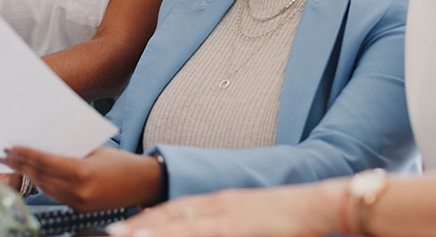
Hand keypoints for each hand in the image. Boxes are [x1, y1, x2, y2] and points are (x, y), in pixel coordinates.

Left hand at [0, 146, 160, 210]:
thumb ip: (71, 150)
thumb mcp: (95, 150)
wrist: (143, 183)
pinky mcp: (80, 209)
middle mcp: (78, 191)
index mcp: (82, 172)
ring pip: (45, 188)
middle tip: (3, 154)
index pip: (46, 162)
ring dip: (29, 175)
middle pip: (41, 176)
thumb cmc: (121, 161)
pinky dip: (43, 183)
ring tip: (14, 163)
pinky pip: (55, 195)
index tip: (11, 147)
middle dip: (21, 165)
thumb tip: (43, 144)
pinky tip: (34, 174)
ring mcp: (78, 203)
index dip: (26, 154)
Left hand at [105, 181, 344, 236]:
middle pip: (172, 213)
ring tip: (126, 235)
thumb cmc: (292, 218)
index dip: (151, 217)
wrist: (322, 204)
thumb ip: (230, 223)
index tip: (128, 225)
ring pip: (181, 223)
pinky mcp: (239, 226)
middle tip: (113, 231)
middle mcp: (222, 204)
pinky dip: (180, 233)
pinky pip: (203, 232)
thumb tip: (214, 229)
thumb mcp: (252, 219)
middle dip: (141, 224)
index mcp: (224, 202)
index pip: (179, 208)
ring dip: (152, 229)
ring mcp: (229, 215)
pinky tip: (160, 236)